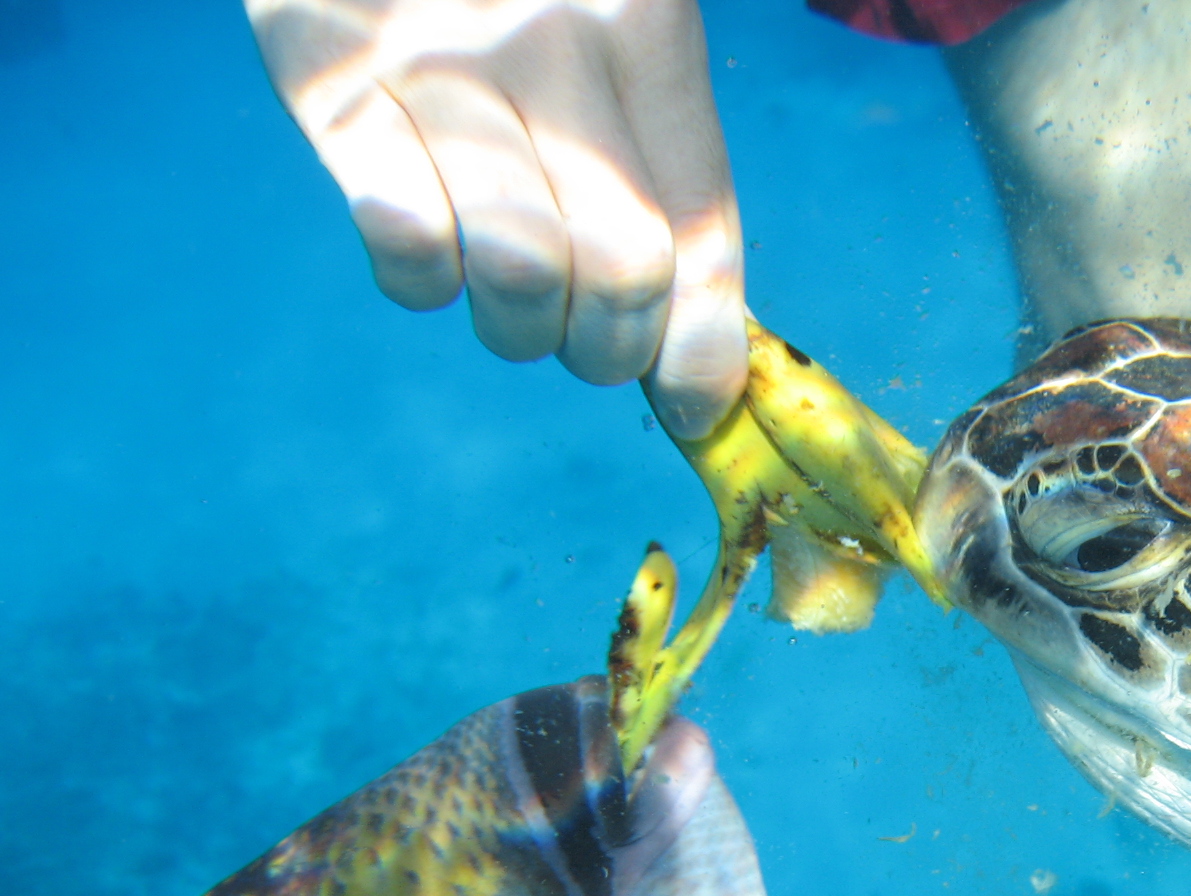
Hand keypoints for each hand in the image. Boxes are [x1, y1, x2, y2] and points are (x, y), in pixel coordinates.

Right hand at [246, 0, 745, 437]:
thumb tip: (689, 325)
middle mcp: (552, 44)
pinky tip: (431, 241)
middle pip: (622, 270)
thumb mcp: (610, 18)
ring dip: (522, 329)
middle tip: (586, 337)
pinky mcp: (331, 82)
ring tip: (513, 295)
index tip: (697, 408)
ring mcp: (438, 65)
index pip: (702, 223)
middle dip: (610, 348)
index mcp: (645, 26)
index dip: (705, 346)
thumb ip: (655, 154)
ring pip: (520, 274)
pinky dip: (424, 281)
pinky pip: (404, 246)